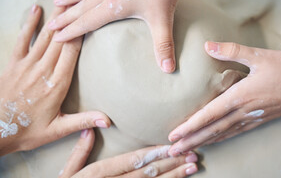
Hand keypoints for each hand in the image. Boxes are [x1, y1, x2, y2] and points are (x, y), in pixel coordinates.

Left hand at [0, 5, 109, 155]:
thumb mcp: (58, 130)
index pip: (72, 53)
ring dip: (55, 17)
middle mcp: (43, 71)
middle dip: (71, 20)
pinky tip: (35, 9)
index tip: (89, 18)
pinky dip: (29, 24)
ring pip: (44, 36)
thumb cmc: (28, 131)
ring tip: (65, 0)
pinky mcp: (14, 64)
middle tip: (80, 0)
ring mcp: (27, 65)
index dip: (80, 34)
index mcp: (57, 84)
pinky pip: (22, 40)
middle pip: (60, 40)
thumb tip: (108, 121)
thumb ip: (83, 121)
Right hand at [49, 0, 189, 72]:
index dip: (71, 31)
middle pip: (82, 7)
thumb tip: (167, 69)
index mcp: (114, 5)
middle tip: (51, 24)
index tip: (56, 37)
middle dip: (66, 17)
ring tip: (60, 0)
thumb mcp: (163, 19)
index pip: (87, 22)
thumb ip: (163, 45)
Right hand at [60, 129, 197, 177]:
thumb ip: (79, 153)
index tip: (171, 146)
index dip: (153, 153)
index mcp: (98, 174)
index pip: (131, 160)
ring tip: (192, 167)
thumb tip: (89, 129)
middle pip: (147, 173)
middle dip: (171, 163)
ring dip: (175, 177)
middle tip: (192, 154)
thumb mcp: (66, 175)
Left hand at [168, 41, 280, 155]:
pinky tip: (215, 141)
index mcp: (240, 96)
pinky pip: (235, 132)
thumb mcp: (259, 55)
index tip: (174, 135)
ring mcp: (252, 118)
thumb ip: (231, 51)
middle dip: (191, 141)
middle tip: (172, 150)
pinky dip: (221, 139)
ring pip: (223, 134)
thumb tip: (207, 45)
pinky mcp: (260, 119)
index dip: (190, 126)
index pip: (209, 114)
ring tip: (188, 150)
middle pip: (212, 130)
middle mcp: (244, 111)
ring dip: (203, 142)